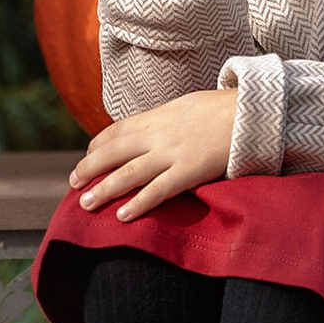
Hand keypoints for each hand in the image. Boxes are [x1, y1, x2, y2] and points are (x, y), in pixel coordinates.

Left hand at [73, 89, 235, 219]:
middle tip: (73, 183)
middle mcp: (157, 134)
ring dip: (103, 190)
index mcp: (156, 116)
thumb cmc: (223, 109)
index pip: (116, 131)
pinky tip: (121, 216)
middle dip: (88, 168)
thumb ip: (166, 119)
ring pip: (127, 174)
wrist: (251, 111)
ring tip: (85, 204)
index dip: (97, 146)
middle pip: (112, 152)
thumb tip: (154, 128)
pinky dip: (137, 204)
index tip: (87, 158)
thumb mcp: (186, 106)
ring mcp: (171, 153)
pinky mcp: (189, 171)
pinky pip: (157, 191)